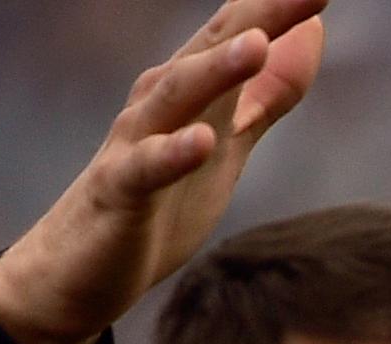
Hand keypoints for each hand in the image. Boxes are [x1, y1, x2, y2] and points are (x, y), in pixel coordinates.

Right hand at [0, 0, 329, 343]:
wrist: (79, 270)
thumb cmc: (159, 200)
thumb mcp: (228, 144)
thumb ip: (268, 94)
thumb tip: (310, 32)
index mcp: (192, 89)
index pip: (243, 34)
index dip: (283, 6)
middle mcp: (161, 102)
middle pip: (214, 50)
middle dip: (260, 17)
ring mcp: (136, 144)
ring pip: (176, 96)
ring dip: (216, 69)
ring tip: (259, 44)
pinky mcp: (118, 193)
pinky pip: (145, 169)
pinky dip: (173, 152)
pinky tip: (202, 140)